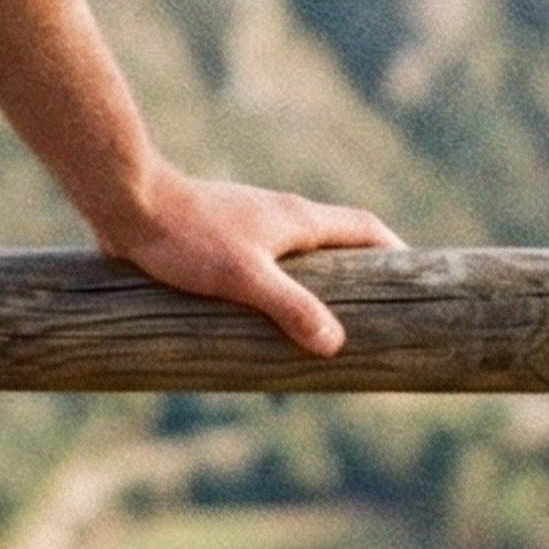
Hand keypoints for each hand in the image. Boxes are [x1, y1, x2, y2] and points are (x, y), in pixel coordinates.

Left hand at [93, 163, 403, 355]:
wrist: (129, 204)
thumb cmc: (186, 238)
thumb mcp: (245, 277)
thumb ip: (292, 308)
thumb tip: (334, 343)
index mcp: (298, 219)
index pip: (364, 227)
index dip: (395, 251)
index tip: (420, 276)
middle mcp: (280, 216)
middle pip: (337, 241)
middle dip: (361, 273)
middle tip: (375, 315)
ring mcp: (250, 225)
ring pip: (300, 253)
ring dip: (319, 282)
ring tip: (324, 325)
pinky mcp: (221, 238)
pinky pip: (268, 261)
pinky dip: (283, 284)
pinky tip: (266, 316)